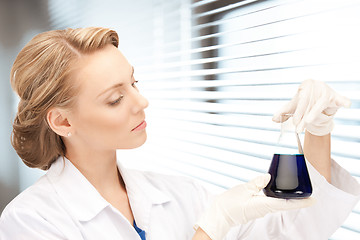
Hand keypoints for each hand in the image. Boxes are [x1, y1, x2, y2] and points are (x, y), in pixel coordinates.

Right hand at [194, 174, 314, 239]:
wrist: (219, 215)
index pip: (287, 203)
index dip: (301, 202)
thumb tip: (269, 176)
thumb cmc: (230, 204)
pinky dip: (277, 196)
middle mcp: (265, 209)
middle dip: (297, 198)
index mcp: (264, 205)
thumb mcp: (243, 189)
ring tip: (294, 188)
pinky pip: (270, 202)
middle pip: (285, 203)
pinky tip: (276, 190)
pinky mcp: (256, 208)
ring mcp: (260, 209)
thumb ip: (257, 182)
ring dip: (287, 197)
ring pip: (278, 203)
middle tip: (307, 190)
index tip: (314, 200)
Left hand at [272, 79, 350, 135]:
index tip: (294, 123)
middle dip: (303, 116)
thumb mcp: (294, 106)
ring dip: (314, 113)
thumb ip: (283, 112)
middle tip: (298, 128)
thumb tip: (274, 119)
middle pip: (309, 103)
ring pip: (320, 104)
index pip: (300, 100)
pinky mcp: (336, 97)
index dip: (297, 113)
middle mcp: (316, 86)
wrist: (319, 96)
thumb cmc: (305, 101)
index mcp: (305, 85)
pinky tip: (347, 104)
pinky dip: (344, 101)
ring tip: (308, 121)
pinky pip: (341, 99)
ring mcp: (327, 91)